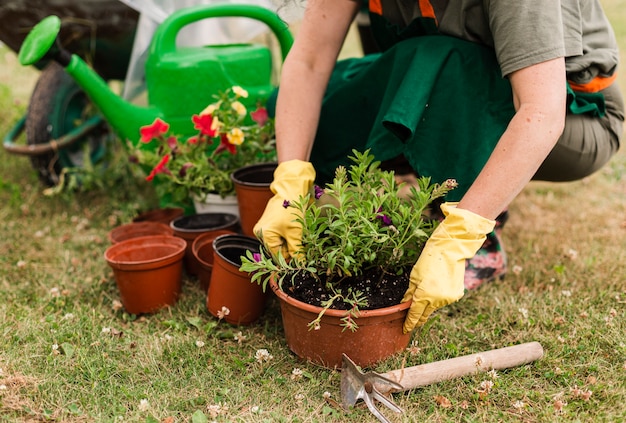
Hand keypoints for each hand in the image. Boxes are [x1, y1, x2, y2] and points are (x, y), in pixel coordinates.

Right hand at [253, 160, 314, 259]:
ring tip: (297, 235)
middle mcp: (260, 233)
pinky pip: (276, 235)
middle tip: (301, 246)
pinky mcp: (267, 223)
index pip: (277, 255)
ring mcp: (262, 228)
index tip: (300, 261)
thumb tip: (300, 264)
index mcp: (264, 235)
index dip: (289, 259)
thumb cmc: (292, 209)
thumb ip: (296, 250)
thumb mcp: (296, 232)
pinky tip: (292, 230)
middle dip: (289, 250)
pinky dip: (285, 235)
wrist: (290, 190)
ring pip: (277, 243)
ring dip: (288, 242)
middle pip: (276, 250)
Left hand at [402, 202, 495, 332]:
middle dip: (418, 318)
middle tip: (412, 322)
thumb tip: (405, 304)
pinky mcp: (456, 295)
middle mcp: (437, 301)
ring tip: (429, 289)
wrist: (449, 250)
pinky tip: (439, 285)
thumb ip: (410, 294)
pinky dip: (439, 297)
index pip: (415, 315)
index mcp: (424, 296)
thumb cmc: (429, 260)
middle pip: (425, 314)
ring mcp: (448, 299)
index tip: (406, 329)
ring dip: (429, 303)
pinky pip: (444, 300)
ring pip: (434, 306)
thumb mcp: (414, 277)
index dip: (409, 323)